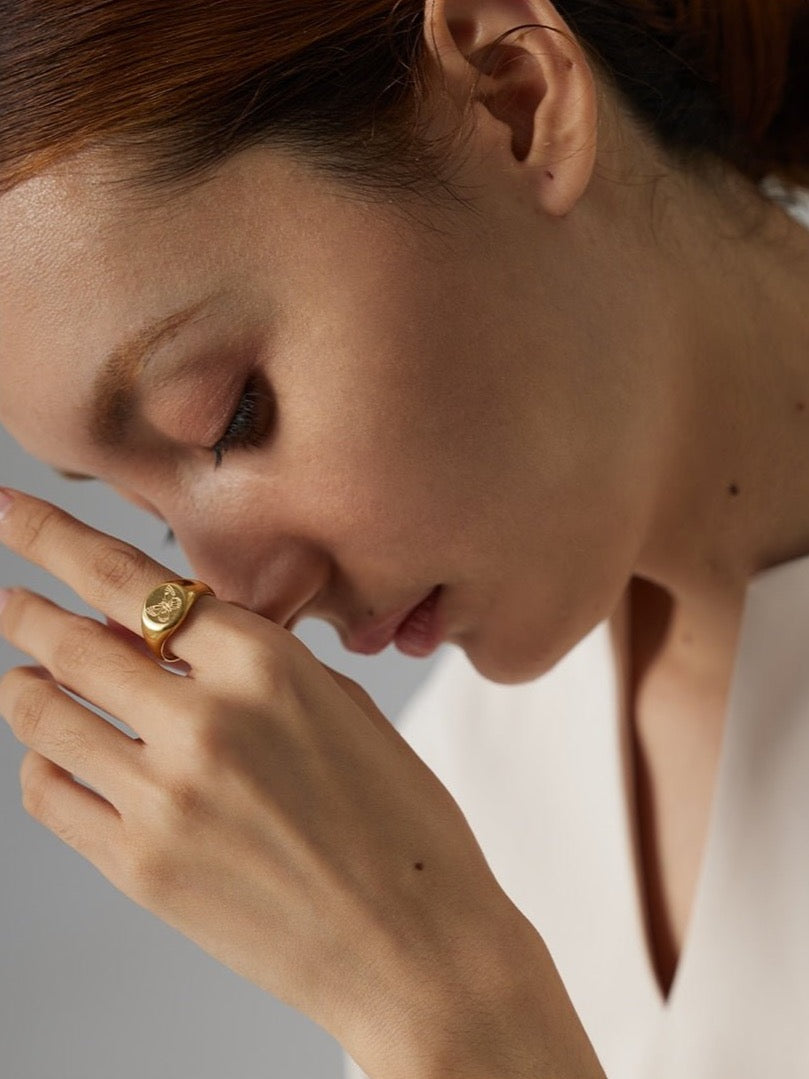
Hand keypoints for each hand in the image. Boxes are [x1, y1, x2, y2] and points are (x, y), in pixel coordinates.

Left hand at [0, 489, 597, 1078]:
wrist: (418, 946)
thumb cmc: (399, 824)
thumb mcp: (344, 708)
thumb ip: (255, 663)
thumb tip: (168, 636)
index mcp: (264, 664)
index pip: (129, 577)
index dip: (54, 536)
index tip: (10, 513)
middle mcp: (204, 721)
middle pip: (69, 641)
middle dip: (26, 611)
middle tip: (11, 601)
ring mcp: (165, 799)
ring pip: (42, 715)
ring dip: (24, 687)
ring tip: (25, 680)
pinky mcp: (140, 868)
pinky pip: (50, 795)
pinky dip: (42, 763)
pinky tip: (58, 755)